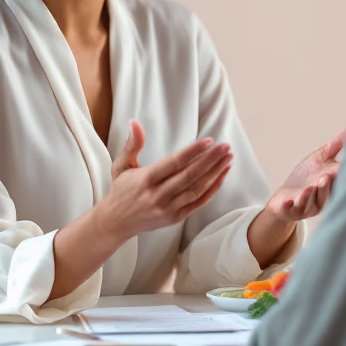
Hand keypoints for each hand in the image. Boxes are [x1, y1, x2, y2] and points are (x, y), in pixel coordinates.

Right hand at [94, 121, 232, 241]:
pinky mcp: (176, 218)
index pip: (174, 163)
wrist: (116, 223)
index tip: (209, 141)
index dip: (193, 152)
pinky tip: (221, 176)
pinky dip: (212, 189)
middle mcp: (158, 195)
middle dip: (211, 160)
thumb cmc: (121, 191)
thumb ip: (132, 144)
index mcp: (145, 179)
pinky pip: (198, 203)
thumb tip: (134, 122)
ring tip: (228, 158)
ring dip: (215, 174)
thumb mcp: (121, 165)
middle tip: (226, 147)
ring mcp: (168, 208)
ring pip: (197, 190)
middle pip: (190, 176)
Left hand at [264, 129, 345, 221]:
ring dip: (309, 196)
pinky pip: (290, 209)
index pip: (337, 181)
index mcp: (329, 185)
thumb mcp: (319, 159)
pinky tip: (289, 201)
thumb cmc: (305, 177)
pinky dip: (289, 206)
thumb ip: (334, 147)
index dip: (340, 175)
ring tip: (309, 188)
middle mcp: (320, 198)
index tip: (342, 167)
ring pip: (308, 202)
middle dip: (325, 186)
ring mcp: (305, 206)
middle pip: (324, 193)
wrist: (284, 197)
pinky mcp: (290, 210)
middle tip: (326, 176)